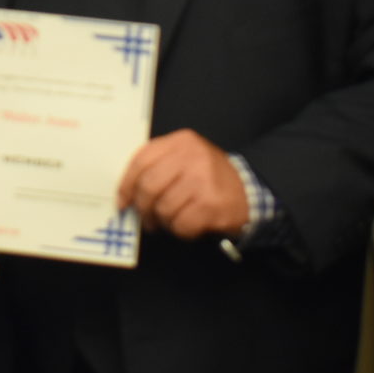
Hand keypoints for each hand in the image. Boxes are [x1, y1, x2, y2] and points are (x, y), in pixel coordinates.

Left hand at [116, 130, 249, 239]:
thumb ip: (159, 166)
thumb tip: (127, 192)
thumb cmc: (210, 178)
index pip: (141, 160)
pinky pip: (180, 224)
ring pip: (163, 208)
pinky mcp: (211, 205)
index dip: (126, 184)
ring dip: (164, 221)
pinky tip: (189, 225)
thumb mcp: (186, 158)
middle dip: (143, 207)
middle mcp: (192, 157)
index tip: (123, 201)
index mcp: (181, 142)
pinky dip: (180, 231)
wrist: (250, 191)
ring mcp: (202, 180)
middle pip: (148, 186)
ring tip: (173, 220)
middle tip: (147, 218)